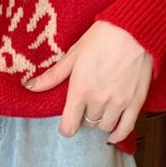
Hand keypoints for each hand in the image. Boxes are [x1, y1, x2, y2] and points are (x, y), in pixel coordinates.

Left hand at [23, 21, 152, 143]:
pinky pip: (126, 128)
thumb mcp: (74, 54)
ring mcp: (118, 103)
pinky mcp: (136, 102)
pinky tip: (114, 134)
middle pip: (87, 124)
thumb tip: (29, 86)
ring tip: (100, 109)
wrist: (134, 31)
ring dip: (100, 121)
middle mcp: (98, 100)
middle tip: (86, 104)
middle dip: (84, 116)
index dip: (66, 127)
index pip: (69, 126)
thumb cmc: (102, 38)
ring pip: (105, 126)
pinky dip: (119, 135)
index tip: (66, 123)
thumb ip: (53, 75)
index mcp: (80, 90)